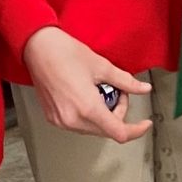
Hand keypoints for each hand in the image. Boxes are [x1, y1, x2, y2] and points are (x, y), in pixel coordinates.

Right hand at [23, 25, 150, 140]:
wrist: (37, 48)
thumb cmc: (64, 53)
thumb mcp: (102, 66)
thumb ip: (126, 82)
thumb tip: (143, 89)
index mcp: (88, 109)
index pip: (119, 133)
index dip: (136, 130)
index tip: (144, 124)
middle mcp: (73, 120)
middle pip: (107, 130)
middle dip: (118, 113)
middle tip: (119, 90)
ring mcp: (61, 121)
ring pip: (93, 129)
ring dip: (104, 115)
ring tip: (100, 90)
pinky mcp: (53, 118)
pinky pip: (79, 124)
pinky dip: (89, 115)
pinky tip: (87, 96)